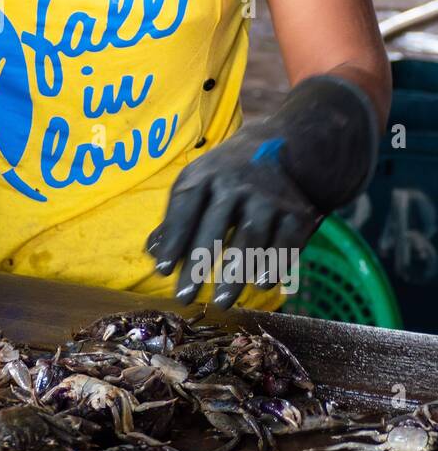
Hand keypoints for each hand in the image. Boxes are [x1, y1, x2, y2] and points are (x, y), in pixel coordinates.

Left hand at [146, 125, 320, 307]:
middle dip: (199, 264)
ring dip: (236, 273)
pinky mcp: (297, 212)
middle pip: (216, 226)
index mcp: (205, 175)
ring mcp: (269, 197)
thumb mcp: (196, 186)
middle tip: (184, 297)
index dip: (174, 239)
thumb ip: (175, 220)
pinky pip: (286, 242)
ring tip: (221, 301)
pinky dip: (274, 265)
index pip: (185, 207)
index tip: (163, 271)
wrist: (277, 149)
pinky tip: (261, 284)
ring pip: (251, 237)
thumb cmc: (223, 179)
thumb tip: (153, 254)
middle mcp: (236, 183)